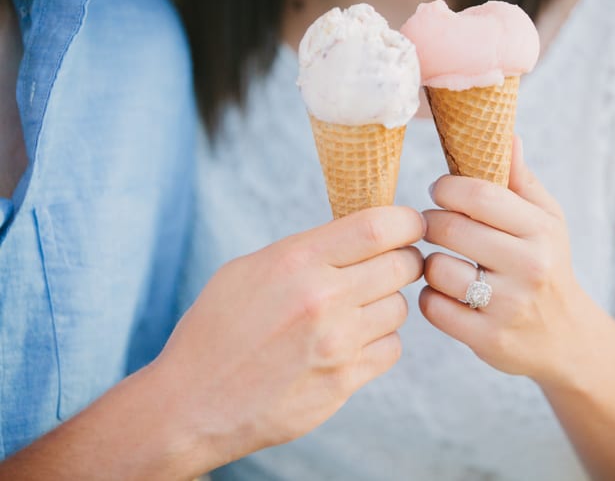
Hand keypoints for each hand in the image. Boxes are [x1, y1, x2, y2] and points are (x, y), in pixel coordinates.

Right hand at [151, 206, 423, 467]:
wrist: (194, 403)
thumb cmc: (217, 329)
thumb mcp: (250, 269)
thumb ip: (307, 250)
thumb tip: (358, 236)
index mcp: (297, 260)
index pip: (378, 226)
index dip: (406, 221)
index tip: (410, 224)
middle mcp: (323, 298)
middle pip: (402, 265)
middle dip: (405, 260)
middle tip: (392, 264)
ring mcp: (337, 343)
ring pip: (399, 308)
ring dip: (386, 303)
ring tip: (356, 309)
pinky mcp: (344, 381)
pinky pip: (391, 348)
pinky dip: (379, 342)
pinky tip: (350, 342)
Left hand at [420, 137, 588, 383]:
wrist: (567, 340)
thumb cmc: (548, 267)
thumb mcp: (547, 221)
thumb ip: (521, 180)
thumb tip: (507, 135)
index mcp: (540, 230)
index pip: (479, 194)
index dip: (447, 188)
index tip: (440, 192)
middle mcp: (528, 266)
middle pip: (450, 228)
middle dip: (430, 222)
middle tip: (432, 226)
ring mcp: (508, 305)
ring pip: (436, 269)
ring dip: (429, 263)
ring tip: (442, 263)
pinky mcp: (488, 339)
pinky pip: (433, 307)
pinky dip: (430, 298)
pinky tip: (445, 294)